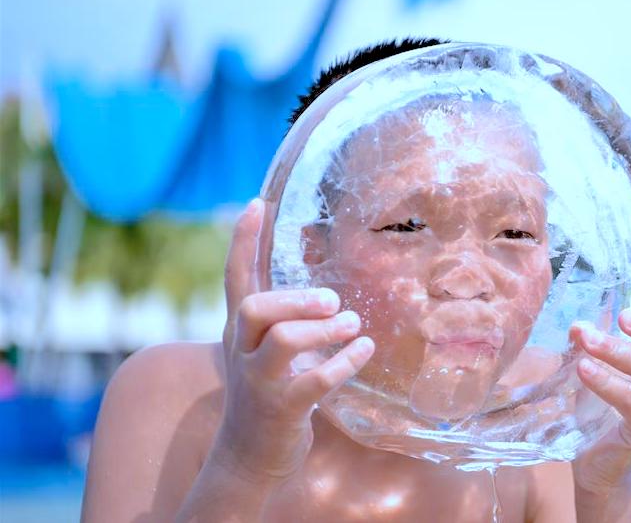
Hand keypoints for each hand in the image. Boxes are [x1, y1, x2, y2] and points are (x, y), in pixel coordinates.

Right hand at [213, 198, 374, 482]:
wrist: (247, 458)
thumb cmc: (265, 396)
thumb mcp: (262, 353)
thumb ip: (282, 322)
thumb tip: (321, 293)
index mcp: (238, 332)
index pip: (234, 278)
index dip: (244, 242)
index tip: (257, 203)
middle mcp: (241, 353)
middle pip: (255, 308)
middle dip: (295, 298)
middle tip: (332, 301)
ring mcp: (258, 383)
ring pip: (283, 341)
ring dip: (324, 330)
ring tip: (353, 324)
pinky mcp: (281, 410)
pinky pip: (315, 381)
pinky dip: (345, 362)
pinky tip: (365, 350)